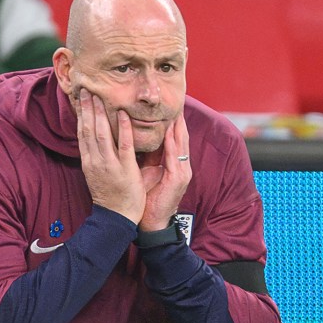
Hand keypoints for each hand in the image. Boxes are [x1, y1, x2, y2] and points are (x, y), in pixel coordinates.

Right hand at [76, 88, 145, 224]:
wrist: (116, 217)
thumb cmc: (109, 196)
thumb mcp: (96, 174)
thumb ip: (95, 156)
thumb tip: (94, 139)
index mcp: (88, 161)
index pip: (82, 133)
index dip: (80, 114)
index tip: (80, 97)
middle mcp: (95, 161)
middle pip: (88, 130)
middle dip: (87, 108)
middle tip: (87, 88)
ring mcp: (109, 165)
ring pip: (101, 134)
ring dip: (100, 113)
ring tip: (99, 95)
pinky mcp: (124, 169)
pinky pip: (123, 146)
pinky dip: (123, 129)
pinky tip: (122, 114)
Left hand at [139, 114, 191, 231]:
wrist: (153, 223)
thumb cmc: (150, 199)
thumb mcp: (149, 173)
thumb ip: (149, 157)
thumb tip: (140, 139)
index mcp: (175, 164)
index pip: (175, 137)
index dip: (173, 121)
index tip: (168, 105)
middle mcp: (182, 165)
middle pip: (181, 136)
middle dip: (178, 118)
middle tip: (175, 100)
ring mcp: (182, 171)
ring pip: (181, 142)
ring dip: (177, 125)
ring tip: (174, 108)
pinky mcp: (178, 178)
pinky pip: (175, 156)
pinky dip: (172, 142)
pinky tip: (169, 130)